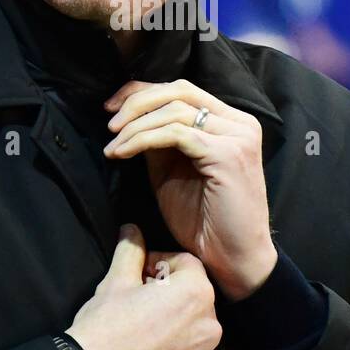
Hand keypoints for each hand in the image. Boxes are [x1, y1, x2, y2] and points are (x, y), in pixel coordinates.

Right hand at [66, 224, 222, 349]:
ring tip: (145, 335)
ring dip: (176, 330)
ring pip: (194, 334)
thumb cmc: (106, 325)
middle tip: (141, 306)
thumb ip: (131, 251)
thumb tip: (132, 229)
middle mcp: (210, 325)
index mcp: (196, 292)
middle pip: (194, 300)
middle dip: (171, 298)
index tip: (140, 277)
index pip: (186, 265)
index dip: (161, 266)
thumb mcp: (116, 281)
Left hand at [103, 79, 277, 300]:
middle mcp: (239, 122)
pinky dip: (143, 140)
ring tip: (113, 147)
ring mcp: (237, 137)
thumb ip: (158, 140)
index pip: (181, 89)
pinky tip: (124, 154)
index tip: (110, 108)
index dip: (142, 92)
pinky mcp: (228, 155)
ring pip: (174, 111)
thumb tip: (127, 117)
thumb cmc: (204, 221)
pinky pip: (176, 134)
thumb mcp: (173, 170)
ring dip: (135, 126)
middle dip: (136, 102)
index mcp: (230, 121)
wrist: (232, 259)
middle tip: (109, 123)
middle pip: (178, 91)